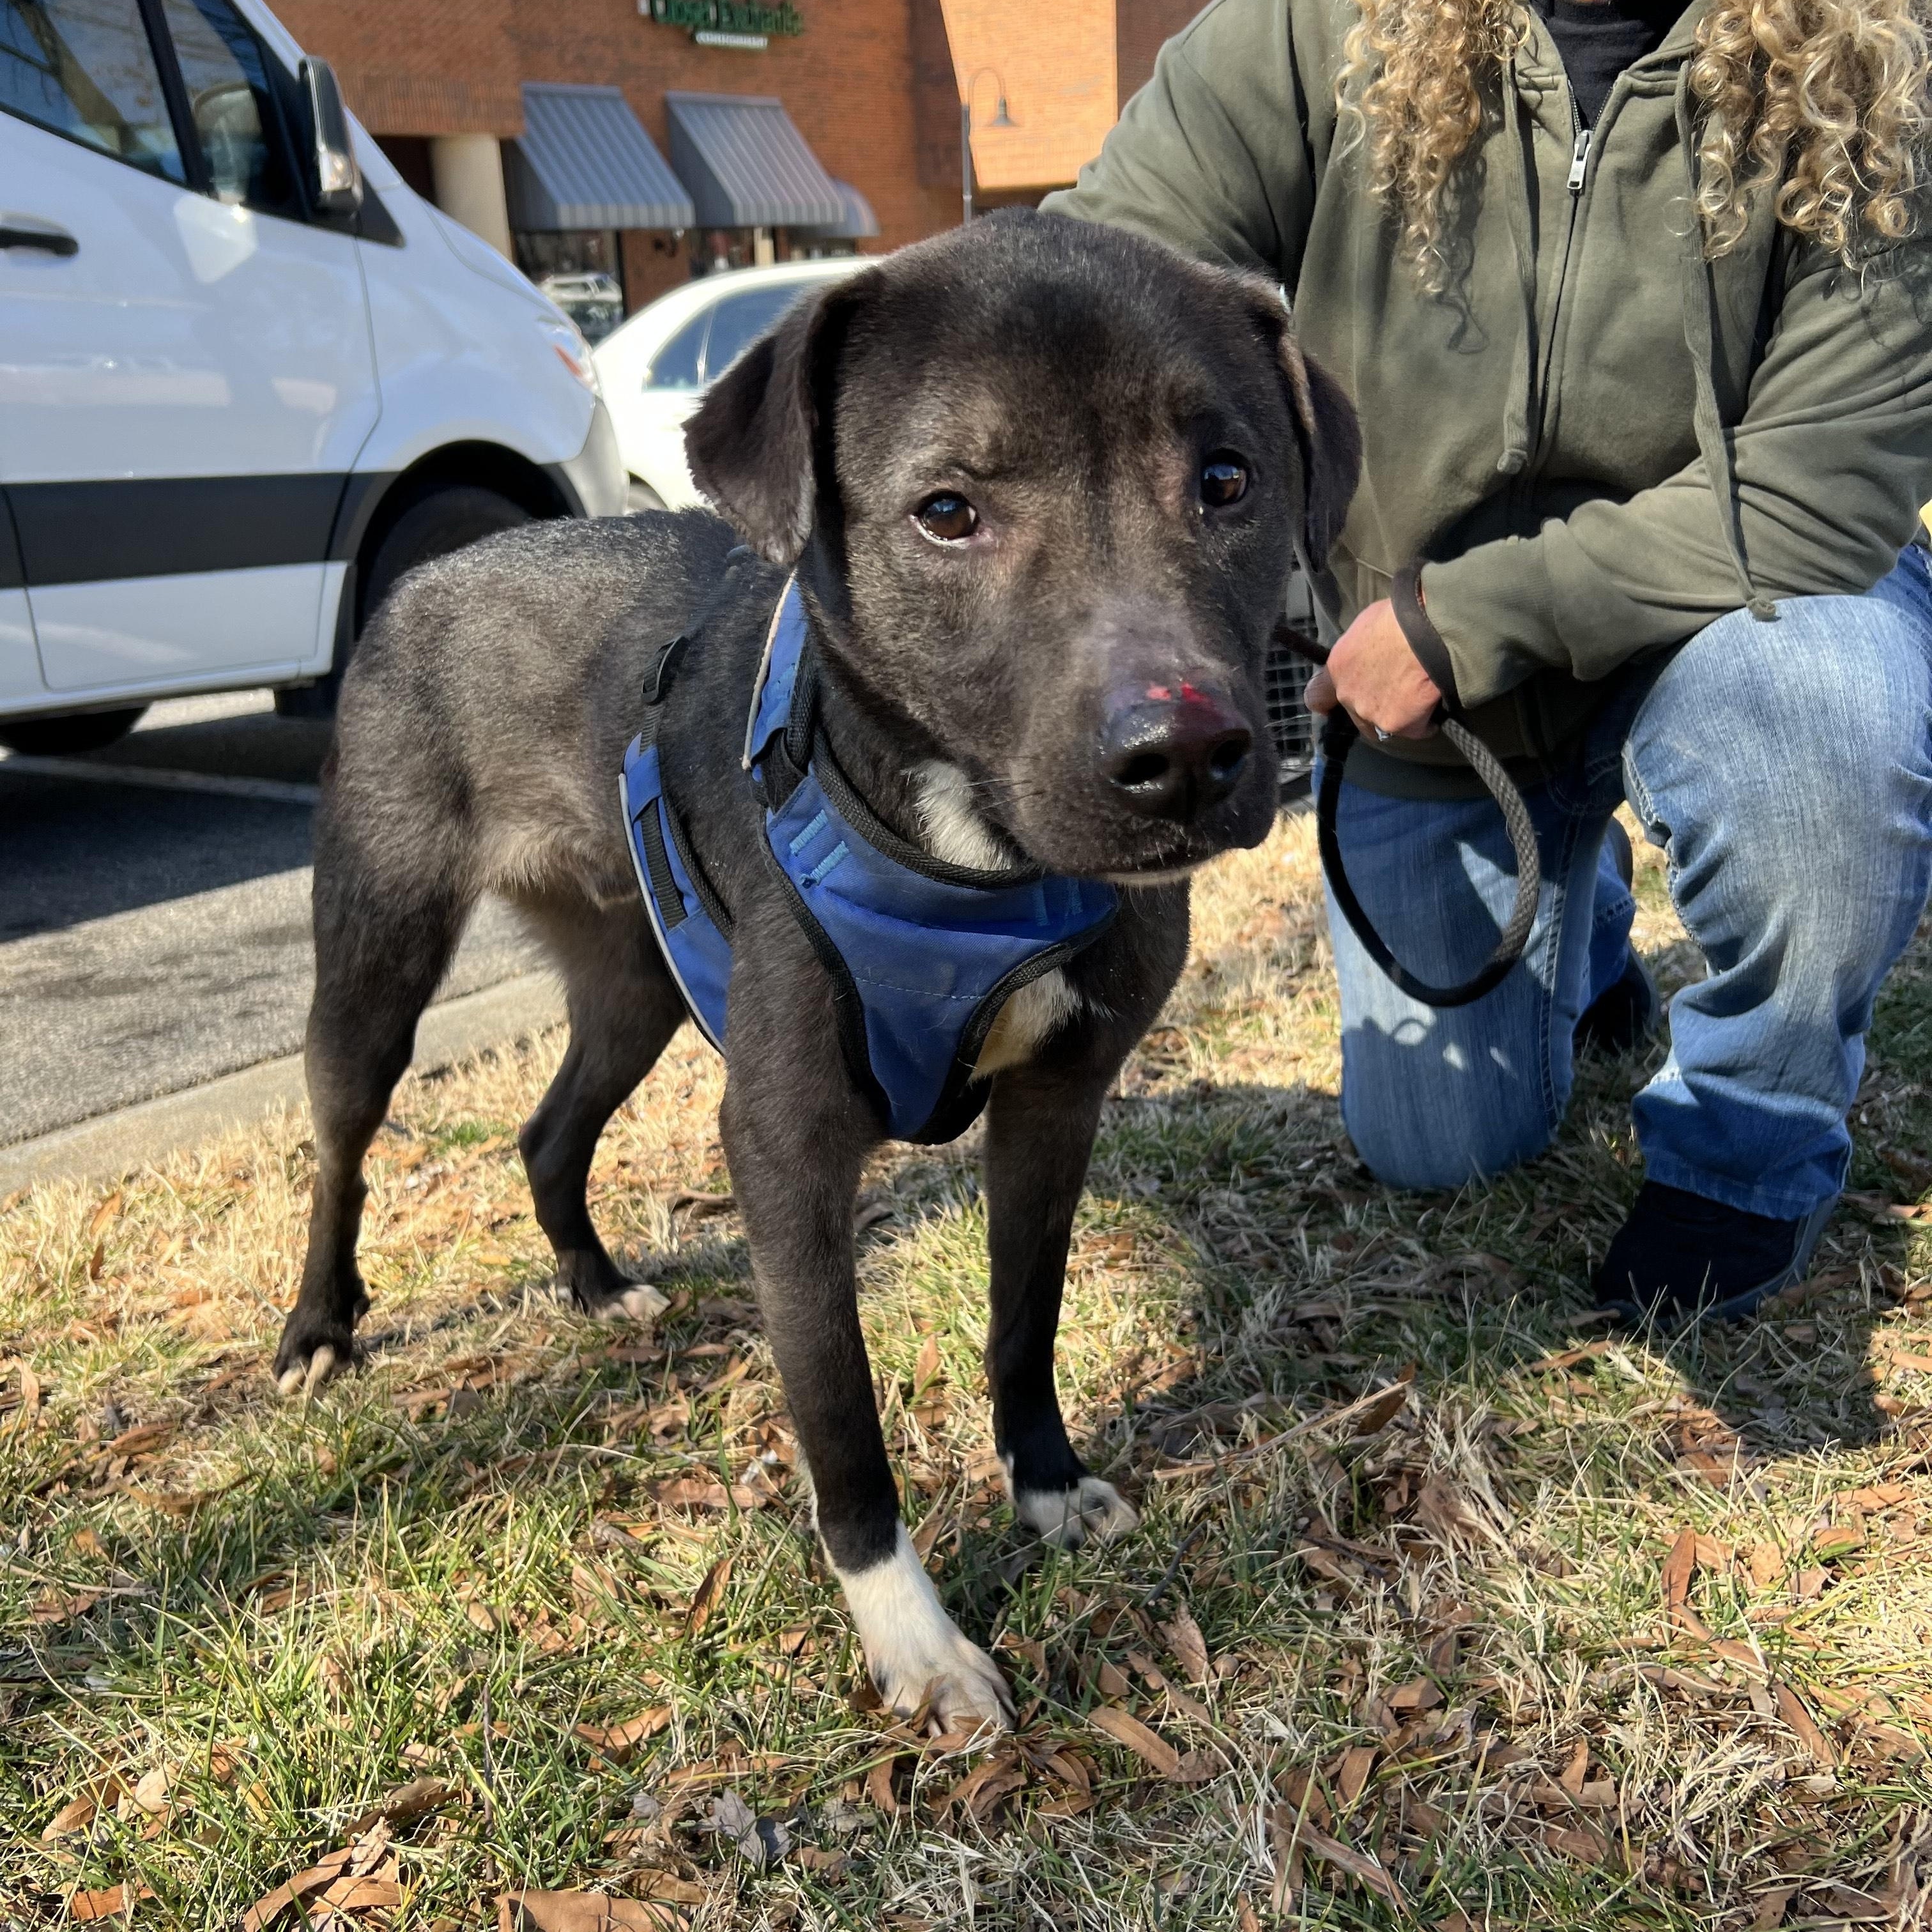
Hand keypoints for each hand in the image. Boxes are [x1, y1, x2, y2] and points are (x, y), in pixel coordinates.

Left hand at [1303, 597, 1441, 739]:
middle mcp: (1350, 696)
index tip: (1333, 706)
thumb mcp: (1369, 625)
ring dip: (1399, 716)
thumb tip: (1368, 654)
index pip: (1317, 697)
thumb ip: (1361, 650)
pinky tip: (1436, 703)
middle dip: (1375, 706)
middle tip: (1399, 688)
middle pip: (1358, 715)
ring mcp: (1374, 715)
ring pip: (1385, 724)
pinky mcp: (1401, 726)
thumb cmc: (1402, 617)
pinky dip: (1425, 720)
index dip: (1327, 702)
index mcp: (1338, 668)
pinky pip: (1415, 728)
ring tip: (1420, 695)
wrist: (1433, 632)